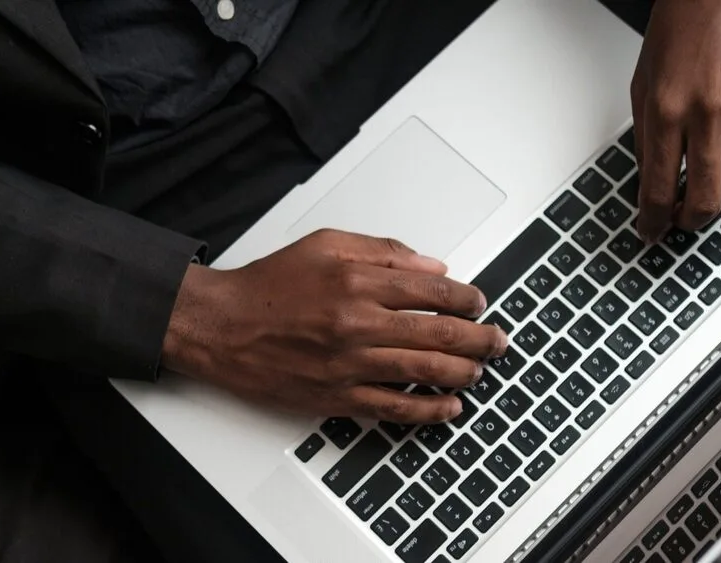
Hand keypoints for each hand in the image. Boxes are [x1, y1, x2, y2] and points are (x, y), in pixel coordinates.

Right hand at [161, 229, 506, 423]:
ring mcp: (349, 365)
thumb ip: (383, 252)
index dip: (467, 298)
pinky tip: (448, 407)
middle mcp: (358, 324)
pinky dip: (428, 410)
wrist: (222, 327)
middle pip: (440, 334)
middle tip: (498, 341)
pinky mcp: (337, 397)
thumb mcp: (325, 245)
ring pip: (425, 372)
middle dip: (480, 338)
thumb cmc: (269, 286)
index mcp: (358, 282)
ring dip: (463, 372)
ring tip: (479, 370)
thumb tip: (432, 266)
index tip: (479, 303)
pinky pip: (394, 408)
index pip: (434, 291)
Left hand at [631, 0, 720, 240]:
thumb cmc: (682, 25)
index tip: (650, 232)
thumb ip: (646, 135)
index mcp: (665, 109)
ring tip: (709, 199)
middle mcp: (708, 115)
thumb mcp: (644, 81)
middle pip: (703, 201)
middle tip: (681, 221)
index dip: (653, 220)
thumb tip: (649, 181)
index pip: (657, 188)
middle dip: (688, 222)